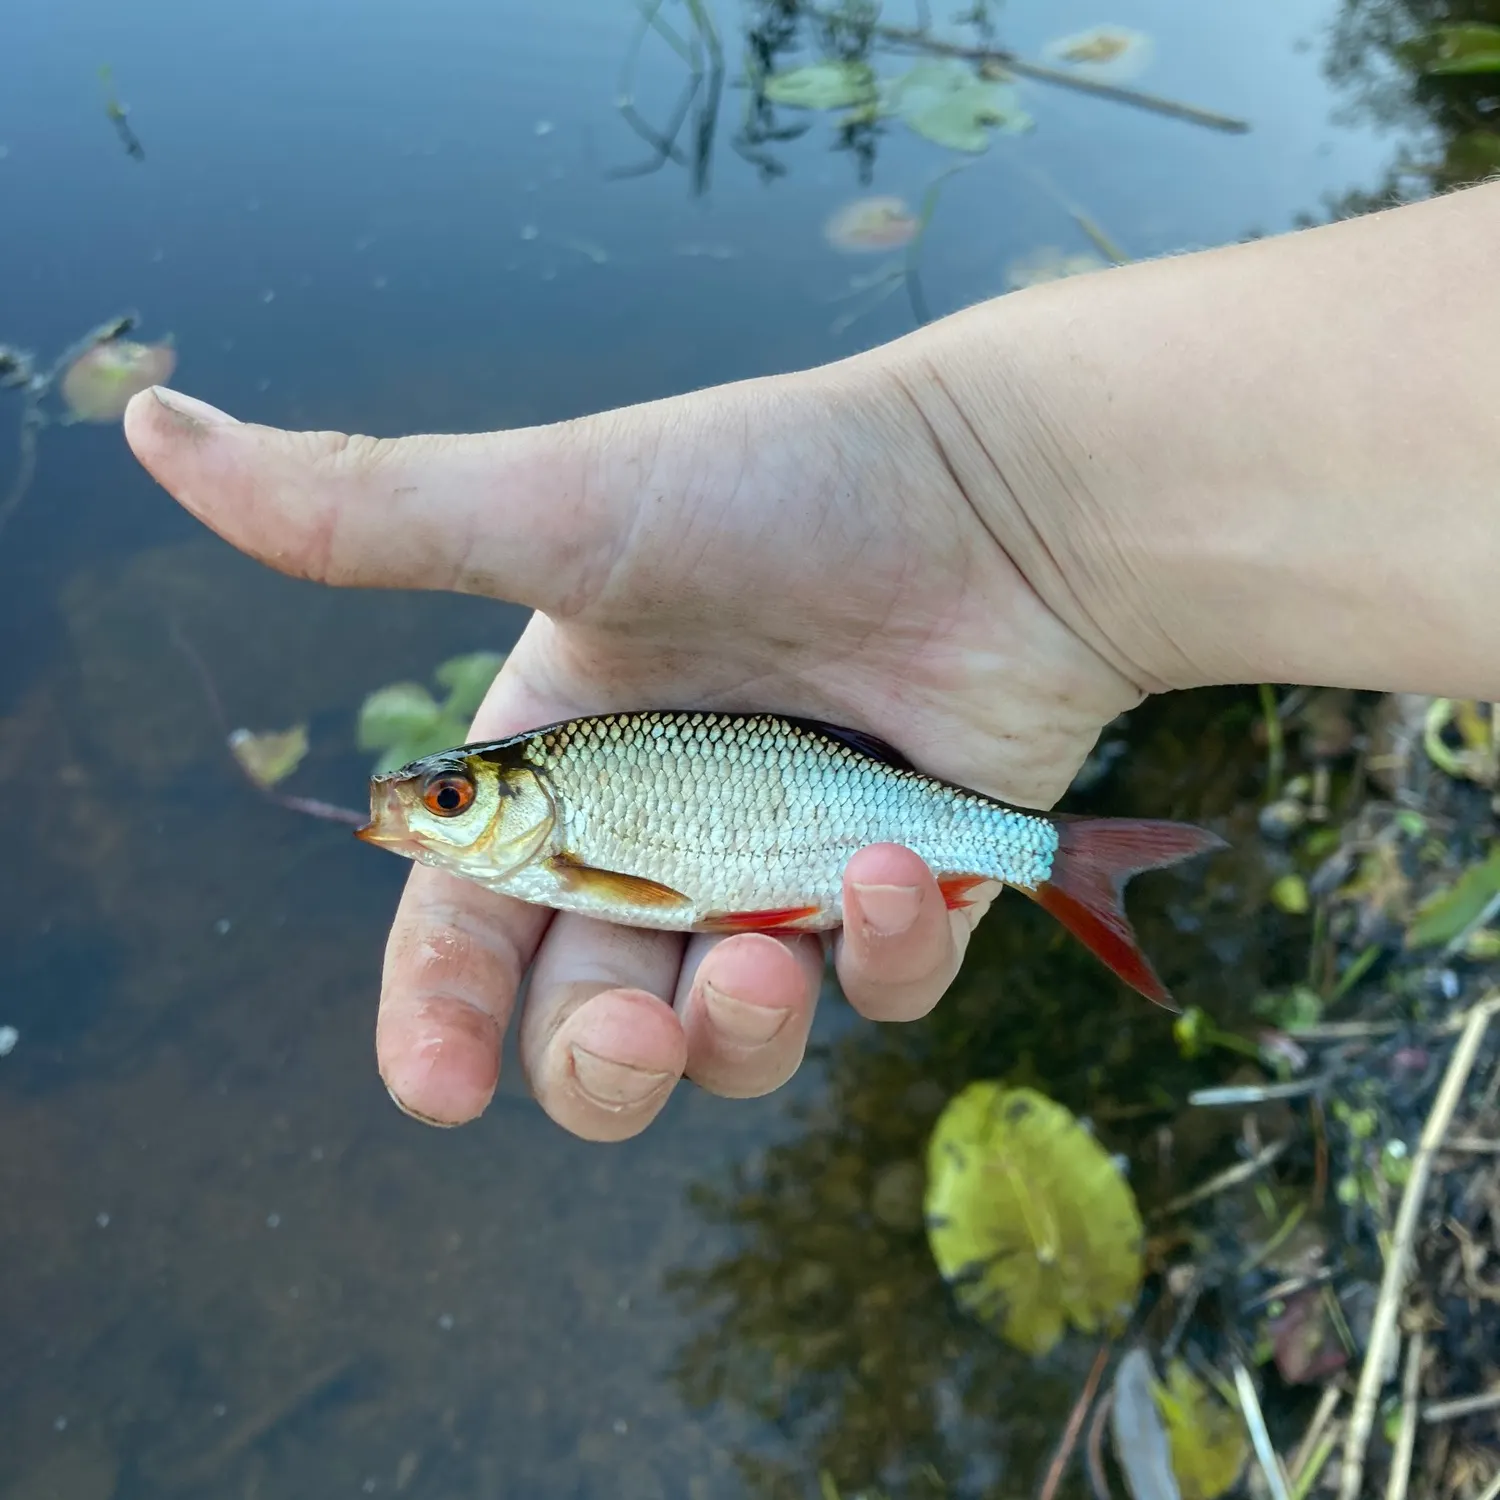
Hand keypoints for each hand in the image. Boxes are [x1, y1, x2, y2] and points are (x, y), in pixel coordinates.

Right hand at [124, 339, 1143, 1140]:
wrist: (1000, 494)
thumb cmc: (781, 489)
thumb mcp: (562, 509)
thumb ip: (368, 513)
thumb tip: (150, 420)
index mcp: (565, 763)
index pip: (467, 925)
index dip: (439, 1016)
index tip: (436, 1083)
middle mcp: (669, 831)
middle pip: (594, 1021)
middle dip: (597, 1065)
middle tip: (630, 1036)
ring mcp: (789, 869)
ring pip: (733, 1036)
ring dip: (738, 1032)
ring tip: (767, 957)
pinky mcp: (908, 888)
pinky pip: (882, 986)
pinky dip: (885, 957)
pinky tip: (897, 873)